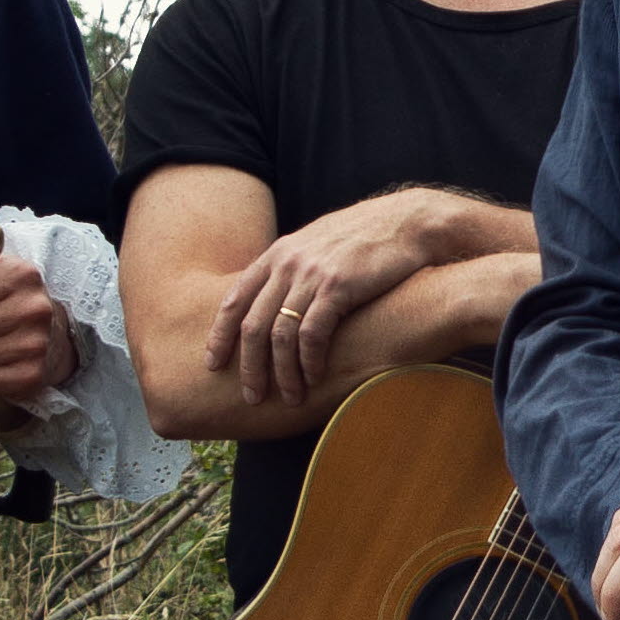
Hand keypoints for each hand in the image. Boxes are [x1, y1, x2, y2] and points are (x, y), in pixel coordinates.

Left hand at [222, 188, 451, 404]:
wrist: (406, 222)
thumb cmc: (364, 240)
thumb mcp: (316, 246)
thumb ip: (292, 271)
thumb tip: (274, 302)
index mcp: (277, 255)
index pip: (233, 301)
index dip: (219, 336)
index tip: (213, 364)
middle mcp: (287, 264)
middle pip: (252, 325)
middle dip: (249, 367)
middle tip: (252, 397)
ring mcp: (311, 274)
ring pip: (280, 335)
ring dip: (282, 373)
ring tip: (290, 397)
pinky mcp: (338, 286)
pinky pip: (312, 334)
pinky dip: (309, 361)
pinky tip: (315, 377)